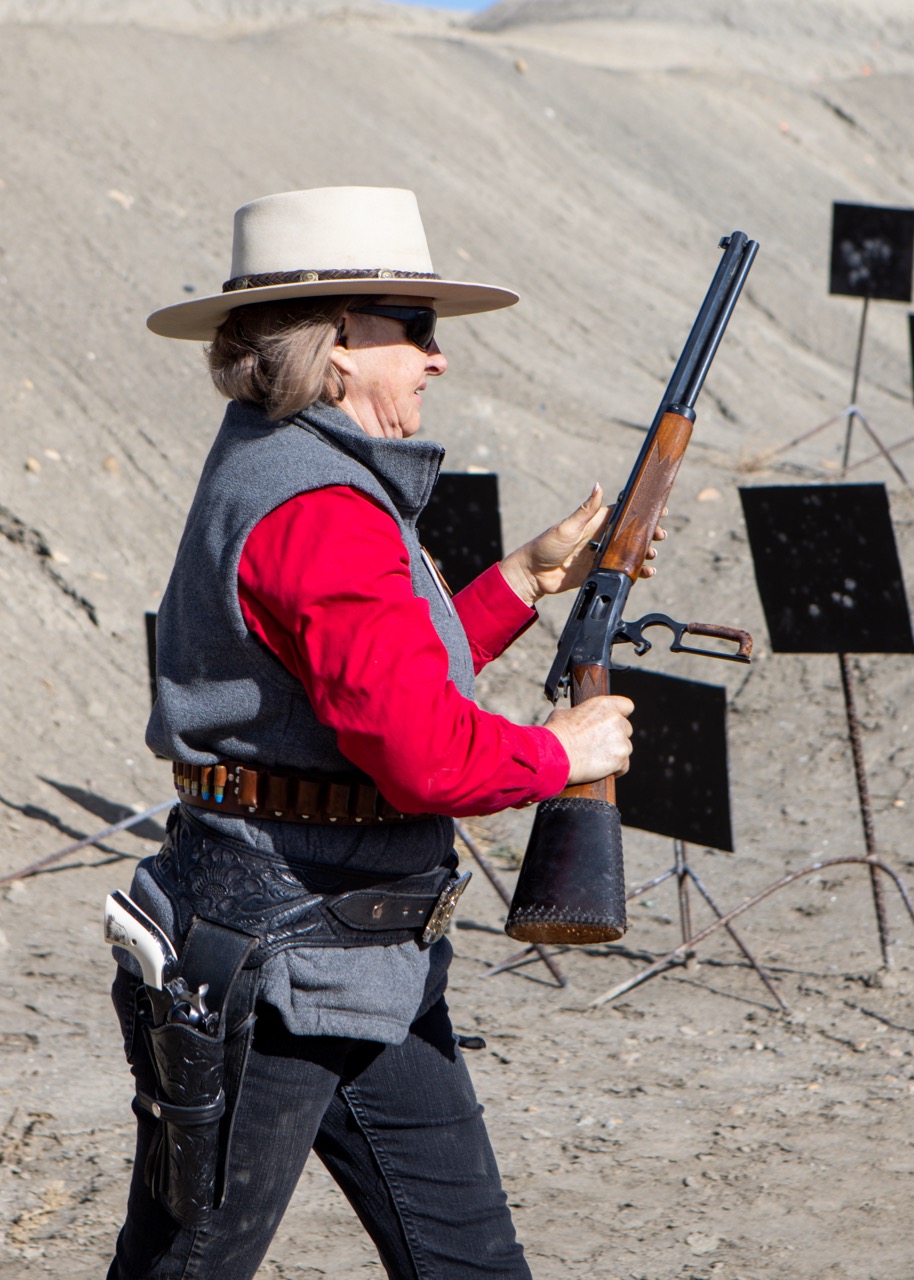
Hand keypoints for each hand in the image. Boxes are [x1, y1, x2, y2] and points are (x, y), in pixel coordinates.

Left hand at [498, 485, 665, 607]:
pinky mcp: (599, 572)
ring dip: (644, 552)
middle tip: (661, 535)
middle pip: (631, 533)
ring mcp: (601, 555)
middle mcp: (600, 537)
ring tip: (652, 554)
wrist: (533, 575)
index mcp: (594, 522)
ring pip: (630, 552)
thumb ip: (586, 510)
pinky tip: (646, 573)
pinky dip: (636, 572)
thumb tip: (598, 485)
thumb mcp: (567, 527)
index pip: (623, 513)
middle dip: (648, 533)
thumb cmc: (546, 546)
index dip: (642, 511)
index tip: (660, 509)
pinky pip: (622, 571)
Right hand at [544, 694, 634, 784]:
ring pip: (626, 747)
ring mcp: (620, 740)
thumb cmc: (556, 734)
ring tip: (598, 759)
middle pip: (626, 729)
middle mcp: (616, 720)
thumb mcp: (562, 714)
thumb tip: (571, 716)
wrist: (554, 755)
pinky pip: (624, 765)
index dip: (621, 714)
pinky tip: (603, 769)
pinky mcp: (620, 759)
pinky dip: (616, 769)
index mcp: (604, 705)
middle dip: (615, 736)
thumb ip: (575, 713)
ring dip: (615, 752)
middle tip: (599, 744)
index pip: (626, 705)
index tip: (613, 722)